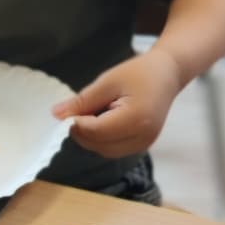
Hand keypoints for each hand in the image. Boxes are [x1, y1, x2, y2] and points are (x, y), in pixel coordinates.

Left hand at [52, 47, 182, 157]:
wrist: (167, 75)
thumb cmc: (139, 73)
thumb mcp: (107, 81)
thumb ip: (83, 101)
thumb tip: (57, 115)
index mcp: (135, 119)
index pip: (95, 131)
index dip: (76, 124)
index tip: (67, 111)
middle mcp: (142, 137)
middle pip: (99, 145)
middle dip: (82, 132)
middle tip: (77, 112)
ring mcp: (144, 144)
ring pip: (105, 151)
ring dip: (91, 138)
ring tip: (92, 115)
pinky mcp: (143, 145)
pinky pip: (114, 149)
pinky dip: (102, 140)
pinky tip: (103, 121)